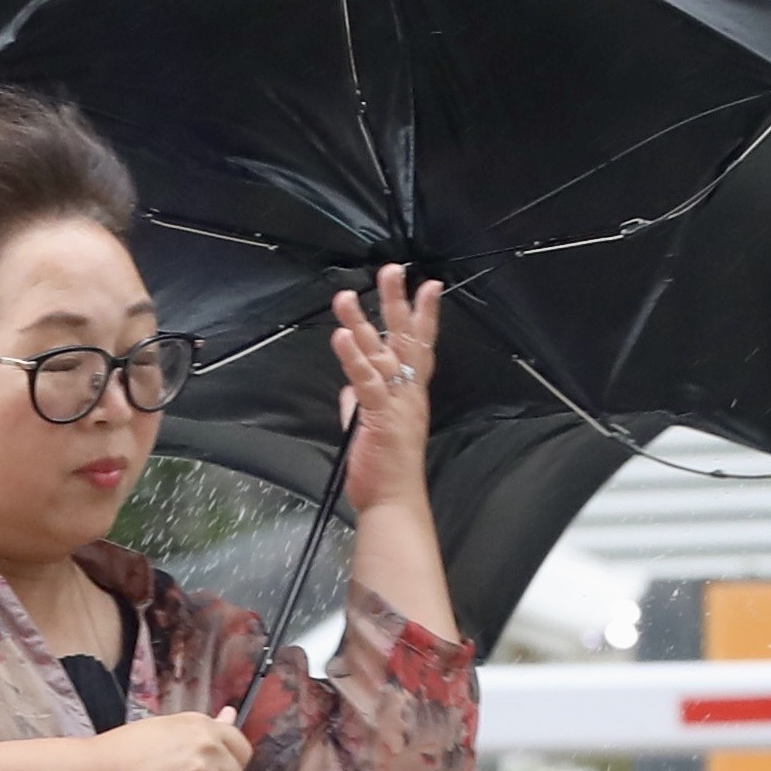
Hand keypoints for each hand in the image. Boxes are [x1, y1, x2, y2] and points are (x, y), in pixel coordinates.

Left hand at [329, 265, 439, 516]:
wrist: (394, 501)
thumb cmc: (385, 468)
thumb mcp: (370, 426)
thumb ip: (360, 402)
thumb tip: (348, 387)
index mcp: (411, 393)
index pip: (421, 346)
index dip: (425, 315)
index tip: (428, 284)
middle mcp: (408, 392)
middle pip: (405, 338)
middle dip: (398, 302)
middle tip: (392, 269)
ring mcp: (396, 402)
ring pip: (380, 353)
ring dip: (362, 321)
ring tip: (346, 294)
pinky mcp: (379, 416)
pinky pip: (365, 381)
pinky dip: (353, 357)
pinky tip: (341, 336)